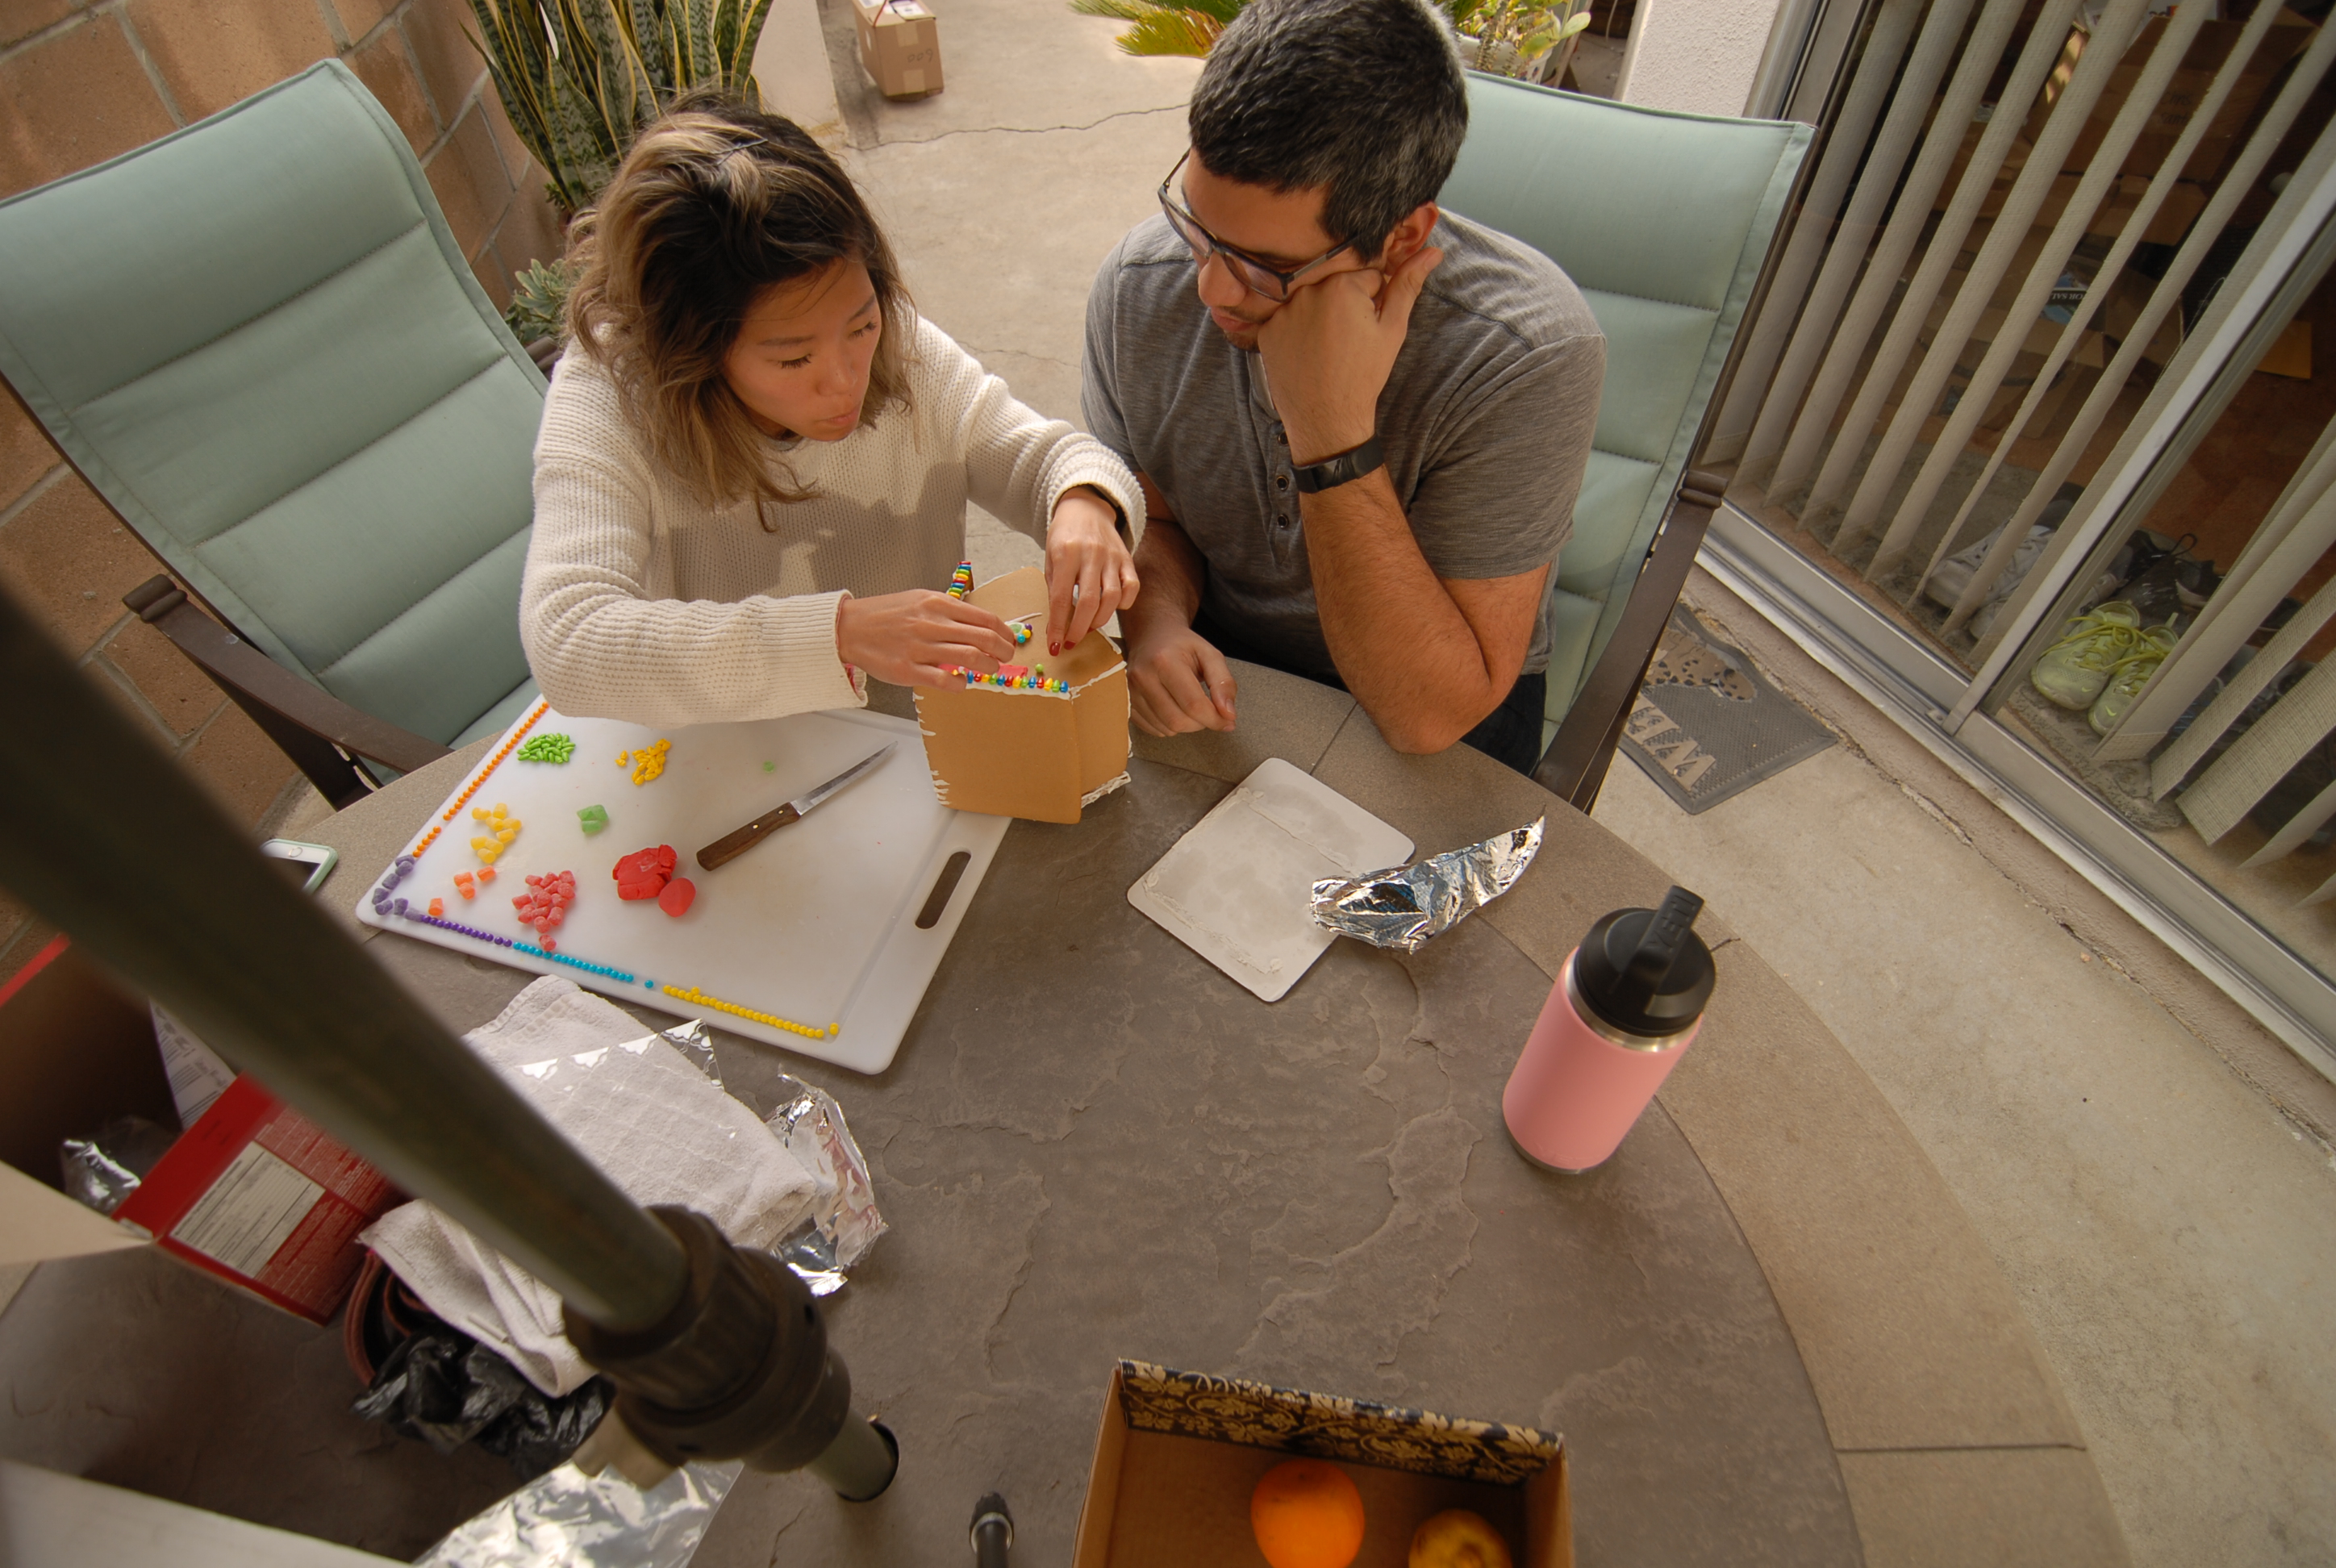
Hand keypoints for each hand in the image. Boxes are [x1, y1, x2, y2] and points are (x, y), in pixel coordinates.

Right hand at [834, 590, 1017, 686]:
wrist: (849, 627)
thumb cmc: (886, 614)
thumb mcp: (920, 600)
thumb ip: (948, 611)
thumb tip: (979, 624)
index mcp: (937, 604)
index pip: (984, 618)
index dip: (1004, 632)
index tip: (1009, 639)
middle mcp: (931, 623)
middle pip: (983, 638)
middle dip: (1003, 650)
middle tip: (1006, 657)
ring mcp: (920, 648)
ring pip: (969, 658)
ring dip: (988, 666)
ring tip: (990, 669)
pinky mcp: (908, 670)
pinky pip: (945, 680)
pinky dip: (960, 684)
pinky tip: (962, 682)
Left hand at [1045, 486, 1139, 652]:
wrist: (1086, 508)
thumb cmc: (1064, 537)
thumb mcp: (1050, 559)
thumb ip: (1056, 589)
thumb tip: (1058, 625)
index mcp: (1065, 554)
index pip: (1062, 598)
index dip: (1058, 626)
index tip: (1055, 645)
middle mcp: (1091, 554)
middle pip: (1089, 602)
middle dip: (1079, 629)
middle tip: (1072, 641)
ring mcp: (1112, 557)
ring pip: (1112, 598)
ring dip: (1099, 620)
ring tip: (1088, 626)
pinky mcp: (1127, 559)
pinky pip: (1132, 588)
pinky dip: (1123, 604)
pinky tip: (1111, 608)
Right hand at [1124, 619, 1236, 736]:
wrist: (1151, 636)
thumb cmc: (1182, 645)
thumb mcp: (1210, 654)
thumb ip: (1224, 683)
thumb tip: (1228, 714)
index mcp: (1165, 661)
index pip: (1193, 704)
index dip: (1214, 719)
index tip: (1227, 721)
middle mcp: (1143, 677)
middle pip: (1178, 721)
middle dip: (1201, 723)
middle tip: (1209, 711)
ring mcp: (1131, 692)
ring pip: (1166, 728)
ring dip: (1186, 726)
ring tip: (1191, 706)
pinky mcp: (1127, 703)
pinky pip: (1153, 730)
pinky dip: (1170, 726)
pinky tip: (1175, 708)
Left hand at [1255, 245, 1441, 462]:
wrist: (1327, 419)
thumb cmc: (1363, 376)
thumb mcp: (1392, 330)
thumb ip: (1407, 285)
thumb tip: (1432, 252)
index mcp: (1342, 285)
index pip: (1368, 278)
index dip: (1374, 303)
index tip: (1367, 330)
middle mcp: (1308, 290)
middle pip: (1337, 286)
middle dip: (1346, 306)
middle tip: (1348, 342)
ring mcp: (1283, 311)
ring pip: (1312, 300)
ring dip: (1321, 316)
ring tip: (1328, 349)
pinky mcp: (1267, 330)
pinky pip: (1288, 318)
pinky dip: (1298, 331)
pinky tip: (1308, 353)